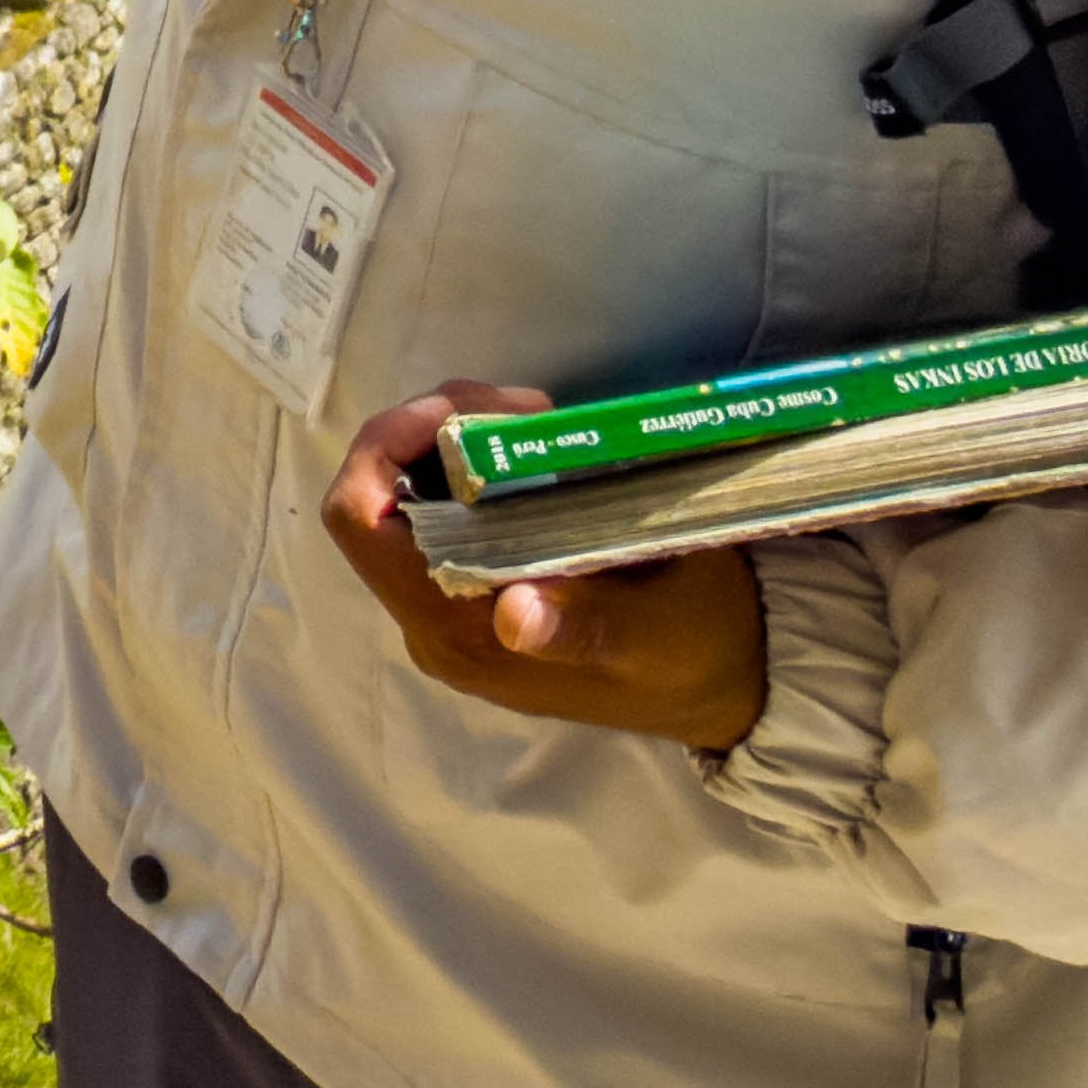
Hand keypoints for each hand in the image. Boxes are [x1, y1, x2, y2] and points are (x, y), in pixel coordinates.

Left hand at [325, 388, 763, 748]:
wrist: (726, 682)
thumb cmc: (697, 651)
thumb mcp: (657, 636)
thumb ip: (582, 626)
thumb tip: (514, 614)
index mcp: (462, 637)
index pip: (362, 525)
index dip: (388, 445)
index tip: (466, 411)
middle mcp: (433, 623)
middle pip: (382, 494)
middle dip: (437, 427)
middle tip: (529, 405)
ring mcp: (448, 605)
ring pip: (409, 491)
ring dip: (459, 437)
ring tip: (539, 418)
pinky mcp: (473, 586)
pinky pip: (441, 505)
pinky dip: (475, 461)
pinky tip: (536, 450)